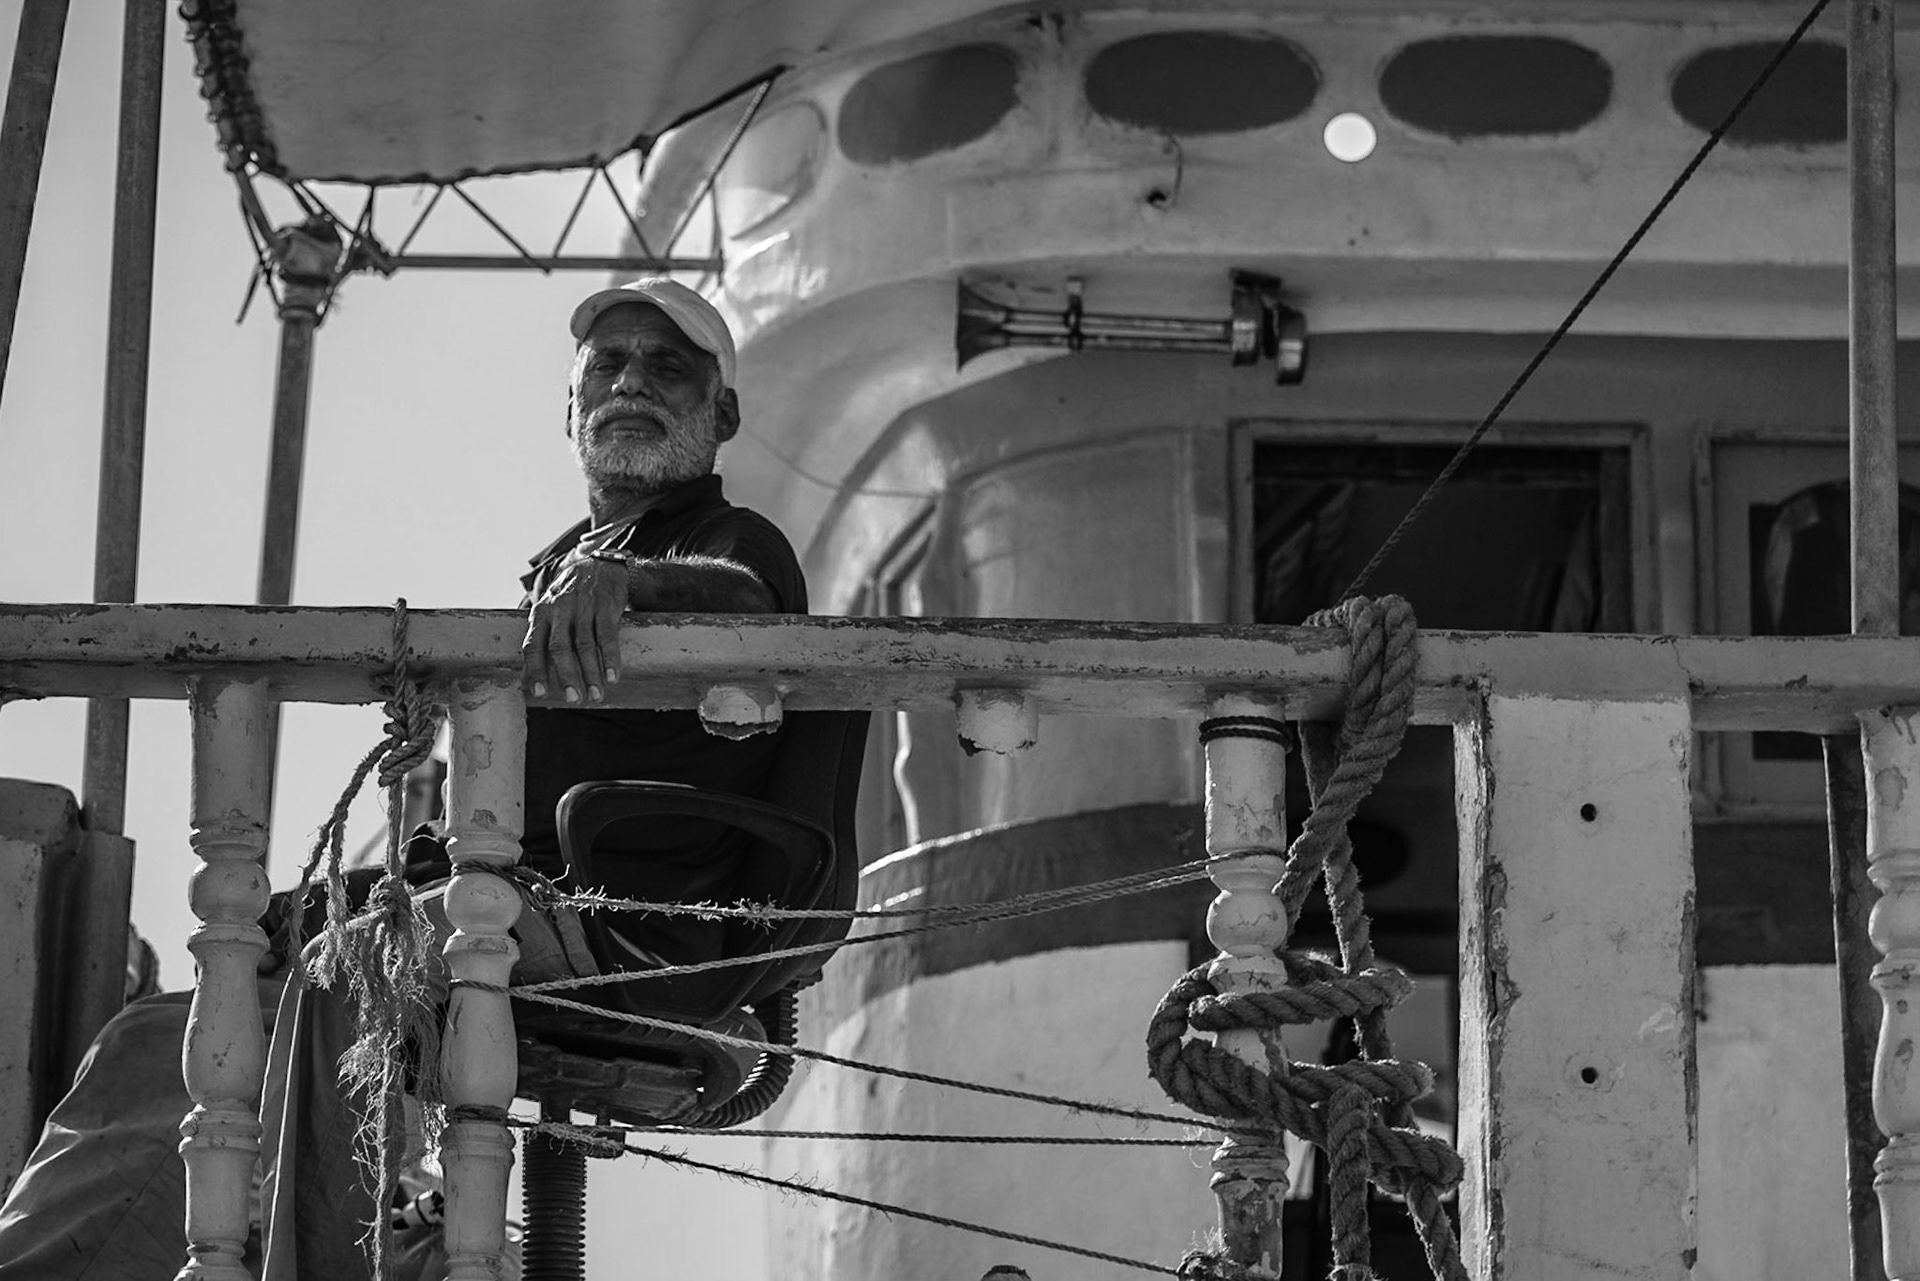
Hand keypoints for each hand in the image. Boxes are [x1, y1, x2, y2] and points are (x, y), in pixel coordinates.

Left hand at [522, 553, 629, 702]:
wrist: (600, 565)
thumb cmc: (571, 597)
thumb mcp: (551, 611)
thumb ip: (542, 639)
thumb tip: (527, 677)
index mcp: (541, 614)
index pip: (533, 644)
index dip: (535, 669)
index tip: (539, 692)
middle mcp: (559, 610)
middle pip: (559, 647)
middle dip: (566, 675)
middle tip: (573, 698)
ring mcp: (583, 607)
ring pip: (585, 645)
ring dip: (590, 673)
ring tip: (596, 694)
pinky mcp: (605, 606)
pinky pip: (607, 636)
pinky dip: (610, 658)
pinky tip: (612, 676)